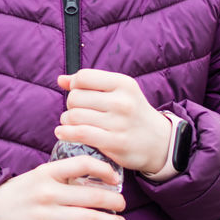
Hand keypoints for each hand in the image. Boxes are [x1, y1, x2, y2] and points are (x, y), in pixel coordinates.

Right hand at [0, 155, 125, 219]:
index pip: (82, 164)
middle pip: (91, 195)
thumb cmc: (15, 195)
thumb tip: (90, 180)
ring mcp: (45, 215)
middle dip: (113, 201)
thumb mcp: (36, 177)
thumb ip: (60, 177)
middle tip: (122, 205)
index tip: (114, 177)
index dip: (103, 170)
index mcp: (47, 172)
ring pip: (87, 219)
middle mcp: (48, 192)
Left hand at [55, 69, 172, 174]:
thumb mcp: (118, 91)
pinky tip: (62, 133)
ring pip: (75, 116)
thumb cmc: (132, 113)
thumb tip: (60, 80)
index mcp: (123, 83)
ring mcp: (119, 123)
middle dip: (70, 105)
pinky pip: (81, 134)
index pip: (83, 77)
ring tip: (71, 123)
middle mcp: (122, 101)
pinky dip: (66, 133)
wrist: (159, 141)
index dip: (74, 85)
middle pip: (76, 97)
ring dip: (67, 120)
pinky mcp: (116, 143)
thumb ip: (90, 83)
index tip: (78, 93)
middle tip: (76, 111)